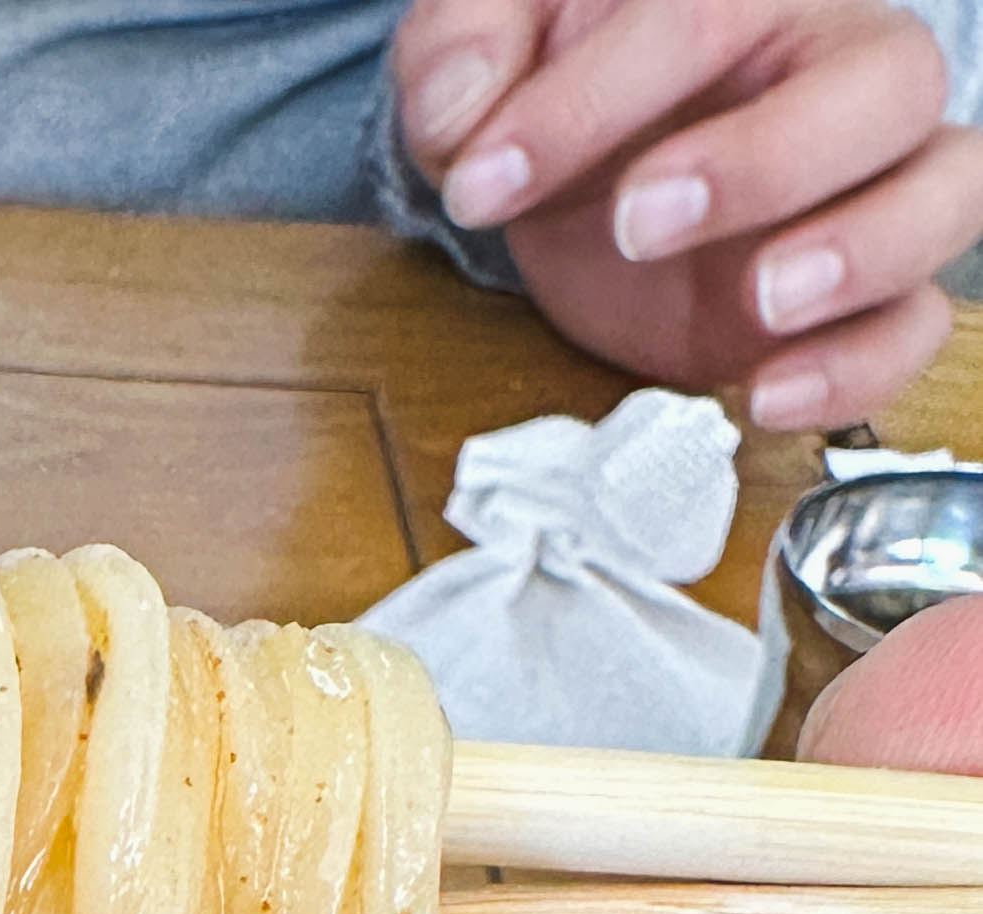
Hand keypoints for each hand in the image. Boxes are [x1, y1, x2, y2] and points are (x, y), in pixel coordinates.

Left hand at [391, 0, 982, 429]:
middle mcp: (834, 71)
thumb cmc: (556, 89)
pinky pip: (915, 322)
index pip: (706, 15)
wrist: (574, 175)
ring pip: (947, 189)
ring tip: (761, 302)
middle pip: (889, 84)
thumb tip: (460, 106)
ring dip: (866, 252)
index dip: (590, 102)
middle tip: (641, 222)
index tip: (483, 180)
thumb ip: (462, 45)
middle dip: (771, 159)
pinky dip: (860, 367)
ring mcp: (861, 186)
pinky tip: (764, 395)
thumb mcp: (492, 42)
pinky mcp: (850, 298)